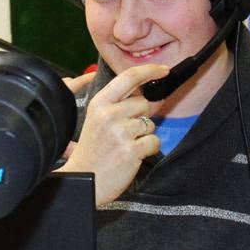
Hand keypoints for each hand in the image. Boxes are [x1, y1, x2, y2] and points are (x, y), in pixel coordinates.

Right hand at [61, 63, 167, 204]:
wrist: (84, 179)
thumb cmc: (94, 150)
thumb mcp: (98, 119)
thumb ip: (119, 104)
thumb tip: (148, 94)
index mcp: (99, 103)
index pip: (128, 77)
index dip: (150, 71)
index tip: (164, 70)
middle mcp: (108, 114)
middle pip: (144, 103)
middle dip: (142, 117)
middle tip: (126, 133)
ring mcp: (120, 133)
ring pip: (150, 124)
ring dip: (144, 135)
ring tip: (126, 146)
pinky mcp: (131, 150)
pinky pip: (154, 141)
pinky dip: (148, 149)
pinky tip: (133, 156)